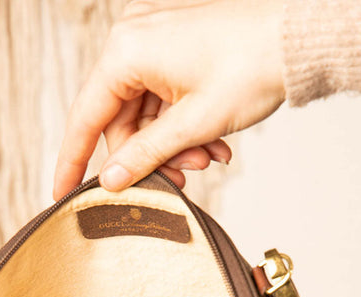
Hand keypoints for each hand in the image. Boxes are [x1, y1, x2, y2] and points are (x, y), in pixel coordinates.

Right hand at [54, 0, 285, 198]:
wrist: (297, 39)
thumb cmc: (252, 66)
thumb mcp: (194, 124)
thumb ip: (146, 155)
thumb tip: (111, 180)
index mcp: (126, 51)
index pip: (85, 117)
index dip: (73, 161)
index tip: (63, 194)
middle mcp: (133, 40)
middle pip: (120, 121)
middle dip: (150, 158)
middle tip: (180, 181)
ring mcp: (155, 42)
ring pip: (145, 116)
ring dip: (174, 147)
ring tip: (208, 158)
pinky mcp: (175, 49)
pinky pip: (164, 101)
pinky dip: (184, 128)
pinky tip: (213, 144)